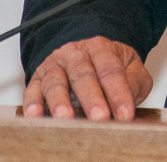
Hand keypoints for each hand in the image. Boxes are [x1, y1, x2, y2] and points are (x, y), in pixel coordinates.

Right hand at [23, 36, 151, 121]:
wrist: (85, 54)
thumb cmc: (109, 66)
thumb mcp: (131, 68)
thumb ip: (134, 82)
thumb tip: (128, 99)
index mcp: (101, 48)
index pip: (111, 70)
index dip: (118, 93)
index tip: (125, 114)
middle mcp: (76, 54)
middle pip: (83, 75)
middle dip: (92, 98)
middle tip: (99, 117)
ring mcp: (55, 65)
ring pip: (56, 82)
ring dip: (60, 101)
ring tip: (66, 118)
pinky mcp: (37, 79)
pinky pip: (32, 90)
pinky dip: (33, 103)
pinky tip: (36, 115)